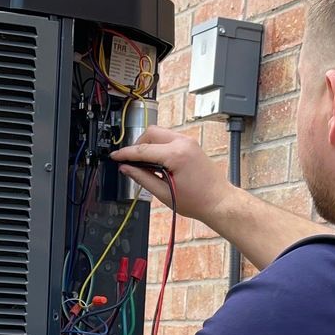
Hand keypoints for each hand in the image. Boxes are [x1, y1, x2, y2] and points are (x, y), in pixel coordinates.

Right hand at [112, 126, 230, 226]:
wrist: (219, 201)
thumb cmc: (198, 201)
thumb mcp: (164, 193)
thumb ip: (142, 178)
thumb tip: (127, 169)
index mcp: (176, 155)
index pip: (143, 150)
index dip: (126, 154)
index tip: (115, 157)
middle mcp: (183, 143)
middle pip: (150, 133)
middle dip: (137, 145)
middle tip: (131, 161)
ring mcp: (189, 142)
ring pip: (159, 133)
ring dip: (148, 144)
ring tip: (144, 163)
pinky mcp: (191, 144)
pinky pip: (169, 138)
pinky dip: (159, 145)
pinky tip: (156, 161)